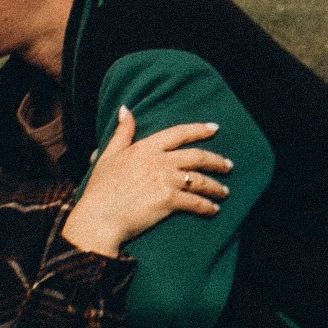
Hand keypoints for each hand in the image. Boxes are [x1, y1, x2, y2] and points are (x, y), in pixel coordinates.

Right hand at [61, 110, 231, 258]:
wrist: (99, 219)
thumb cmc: (100, 190)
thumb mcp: (107, 155)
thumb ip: (121, 132)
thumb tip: (125, 109)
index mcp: (145, 148)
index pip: (178, 133)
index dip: (198, 129)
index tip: (214, 128)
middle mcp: (158, 161)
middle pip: (197, 156)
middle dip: (216, 161)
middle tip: (228, 165)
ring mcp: (165, 180)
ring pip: (200, 180)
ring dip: (216, 186)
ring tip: (224, 191)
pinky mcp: (168, 200)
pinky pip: (195, 202)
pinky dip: (207, 206)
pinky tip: (213, 209)